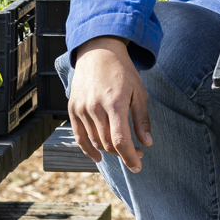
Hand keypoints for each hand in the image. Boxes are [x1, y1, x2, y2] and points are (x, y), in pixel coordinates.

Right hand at [67, 37, 151, 172]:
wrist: (98, 52)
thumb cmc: (123, 72)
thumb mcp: (139, 92)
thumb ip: (142, 119)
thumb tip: (147, 143)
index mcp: (115, 103)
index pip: (120, 140)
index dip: (129, 157)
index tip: (138, 166)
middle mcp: (95, 107)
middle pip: (108, 143)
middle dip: (124, 153)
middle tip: (138, 153)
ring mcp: (81, 108)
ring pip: (95, 141)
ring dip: (109, 151)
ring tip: (123, 150)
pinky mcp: (72, 108)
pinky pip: (79, 136)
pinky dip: (88, 149)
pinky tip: (98, 157)